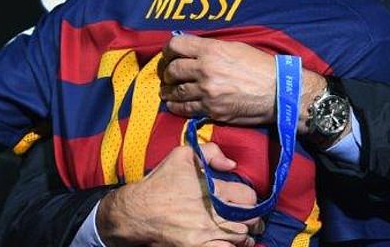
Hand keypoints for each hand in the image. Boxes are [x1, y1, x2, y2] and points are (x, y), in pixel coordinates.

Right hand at [96, 142, 262, 245]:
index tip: (243, 198)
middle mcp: (213, 212)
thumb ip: (211, 152)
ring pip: (241, 238)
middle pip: (250, 220)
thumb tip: (232, 164)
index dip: (249, 197)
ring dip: (244, 234)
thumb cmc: (161, 181)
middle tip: (247, 216)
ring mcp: (206, 233)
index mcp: (213, 188)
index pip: (249, 196)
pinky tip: (229, 242)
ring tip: (241, 231)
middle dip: (252, 217)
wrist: (137, 211)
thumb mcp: (183, 154)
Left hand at [159, 34, 275, 125]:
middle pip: (172, 70)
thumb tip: (192, 51)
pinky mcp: (211, 110)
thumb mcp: (235, 47)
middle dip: (166, 72)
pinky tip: (175, 104)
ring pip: (175, 91)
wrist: (278, 91)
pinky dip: (176, 106)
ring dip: (168, 91)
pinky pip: (185, 109)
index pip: (176, 45)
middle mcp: (205, 69)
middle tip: (168, 75)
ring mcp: (207, 91)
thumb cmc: (260, 66)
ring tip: (167, 91)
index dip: (167, 50)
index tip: (168, 55)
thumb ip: (211, 48)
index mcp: (211, 50)